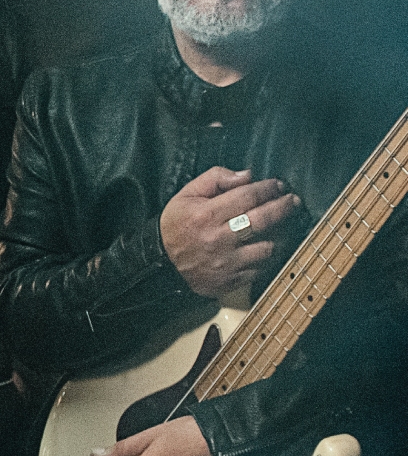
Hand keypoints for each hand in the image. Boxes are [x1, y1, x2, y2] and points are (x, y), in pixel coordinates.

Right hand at [158, 167, 298, 301]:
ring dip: (281, 234)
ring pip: (268, 247)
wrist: (163, 263)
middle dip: (283, 208)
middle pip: (263, 220)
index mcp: (206, 215)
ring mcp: (228, 262)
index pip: (247, 197)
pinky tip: (271, 245)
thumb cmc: (177, 225)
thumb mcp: (186, 194)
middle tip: (292, 201)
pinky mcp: (233, 279)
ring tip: (285, 224)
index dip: (267, 189)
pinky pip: (262, 268)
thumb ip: (215, 179)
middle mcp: (219, 239)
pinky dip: (270, 255)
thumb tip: (247, 176)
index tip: (278, 185)